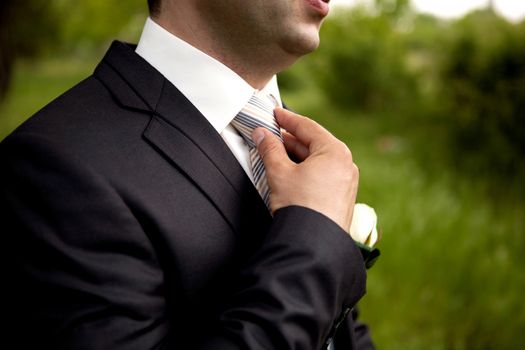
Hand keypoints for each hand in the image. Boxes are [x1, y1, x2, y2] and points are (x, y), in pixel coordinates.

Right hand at [252, 108, 358, 229]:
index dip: (287, 119)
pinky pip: (323, 174)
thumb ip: (269, 149)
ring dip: (297, 156)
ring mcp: (347, 182)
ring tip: (277, 155)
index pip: (308, 127)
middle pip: (314, 143)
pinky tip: (291, 174)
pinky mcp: (342, 197)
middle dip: (291, 139)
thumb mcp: (279, 172)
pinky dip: (307, 170)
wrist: (313, 244)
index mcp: (335, 152)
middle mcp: (346, 164)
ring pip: (319, 160)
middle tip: (271, 135)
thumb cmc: (301, 207)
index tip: (275, 114)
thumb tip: (261, 134)